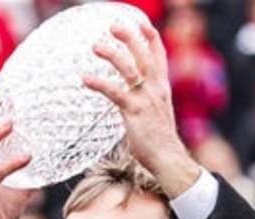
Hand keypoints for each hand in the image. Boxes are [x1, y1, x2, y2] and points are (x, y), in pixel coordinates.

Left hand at [84, 23, 199, 197]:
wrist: (168, 159)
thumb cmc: (159, 141)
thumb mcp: (157, 114)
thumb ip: (148, 101)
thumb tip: (133, 98)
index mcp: (162, 89)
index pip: (158, 56)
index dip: (150, 38)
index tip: (141, 23)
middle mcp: (156, 89)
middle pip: (144, 55)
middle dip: (130, 37)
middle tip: (114, 25)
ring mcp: (146, 100)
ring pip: (130, 69)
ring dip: (113, 54)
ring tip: (96, 46)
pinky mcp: (134, 112)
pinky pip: (115, 93)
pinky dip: (100, 83)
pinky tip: (86, 78)